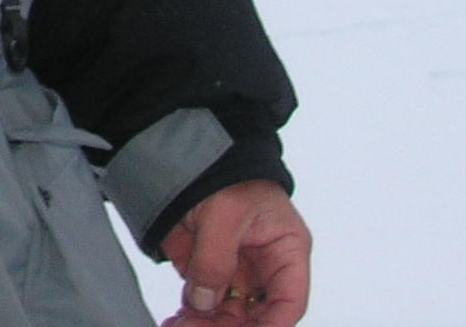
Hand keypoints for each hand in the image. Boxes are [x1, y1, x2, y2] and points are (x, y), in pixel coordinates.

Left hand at [159, 182, 311, 326]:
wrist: (185, 155)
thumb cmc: (223, 173)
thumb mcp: (224, 213)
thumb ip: (216, 259)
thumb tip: (204, 303)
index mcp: (286, 250)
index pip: (289, 301)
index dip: (273, 325)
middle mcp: (264, 267)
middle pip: (255, 315)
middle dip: (229, 326)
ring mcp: (235, 271)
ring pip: (227, 314)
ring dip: (205, 324)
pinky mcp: (207, 270)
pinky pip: (203, 302)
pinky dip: (191, 315)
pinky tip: (175, 321)